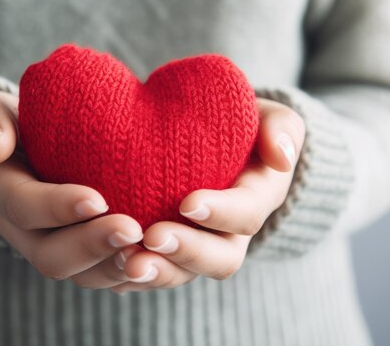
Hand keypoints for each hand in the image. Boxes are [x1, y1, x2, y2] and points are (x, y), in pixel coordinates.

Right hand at [0, 91, 143, 287]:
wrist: (12, 147)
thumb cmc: (5, 122)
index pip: (21, 207)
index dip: (56, 207)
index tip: (97, 199)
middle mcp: (19, 230)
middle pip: (50, 256)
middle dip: (92, 246)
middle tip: (132, 230)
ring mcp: (46, 245)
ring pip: (77, 274)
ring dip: (113, 267)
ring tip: (147, 253)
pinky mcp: (74, 251)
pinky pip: (98, 273)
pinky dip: (124, 271)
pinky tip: (154, 261)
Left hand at [110, 98, 305, 292]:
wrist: (213, 138)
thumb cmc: (240, 123)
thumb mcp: (269, 115)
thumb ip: (280, 127)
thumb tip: (281, 156)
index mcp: (256, 200)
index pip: (247, 215)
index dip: (221, 214)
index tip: (188, 203)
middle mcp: (229, 232)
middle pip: (219, 259)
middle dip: (186, 252)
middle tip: (152, 239)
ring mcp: (197, 244)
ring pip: (182, 272)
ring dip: (155, 271)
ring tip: (124, 261)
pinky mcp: (167, 248)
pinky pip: (153, 269)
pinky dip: (130, 274)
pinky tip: (108, 264)